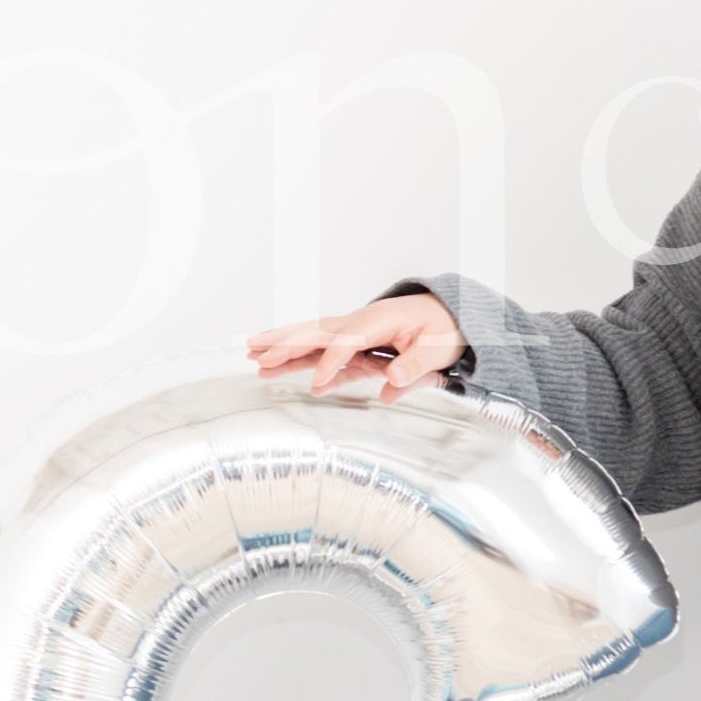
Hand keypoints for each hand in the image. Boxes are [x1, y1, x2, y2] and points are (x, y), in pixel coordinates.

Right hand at [244, 294, 467, 396]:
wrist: (448, 315)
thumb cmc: (442, 328)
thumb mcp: (437, 349)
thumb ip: (415, 367)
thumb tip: (393, 383)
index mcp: (378, 321)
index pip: (347, 343)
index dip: (331, 364)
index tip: (317, 384)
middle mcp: (359, 323)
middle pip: (316, 333)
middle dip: (285, 344)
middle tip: (256, 354)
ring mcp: (353, 332)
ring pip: (311, 339)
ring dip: (281, 347)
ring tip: (252, 356)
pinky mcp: (354, 345)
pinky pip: (321, 351)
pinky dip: (299, 359)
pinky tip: (278, 368)